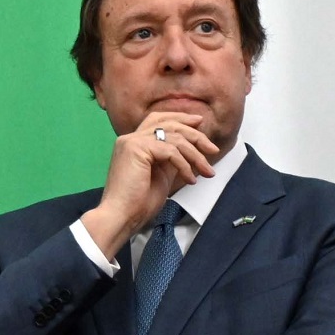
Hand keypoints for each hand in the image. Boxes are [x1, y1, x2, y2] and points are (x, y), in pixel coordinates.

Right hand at [80, 112, 218, 259]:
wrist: (121, 216)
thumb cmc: (138, 203)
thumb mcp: (161, 175)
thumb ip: (171, 158)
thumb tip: (189, 149)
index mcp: (133, 143)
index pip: (159, 120)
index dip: (180, 118)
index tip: (199, 123)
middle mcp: (130, 138)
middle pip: (170, 124)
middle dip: (196, 136)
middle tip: (213, 149)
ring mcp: (132, 142)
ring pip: (174, 137)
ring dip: (196, 155)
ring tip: (207, 172)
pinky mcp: (136, 148)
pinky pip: (171, 151)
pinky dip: (185, 165)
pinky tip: (189, 179)